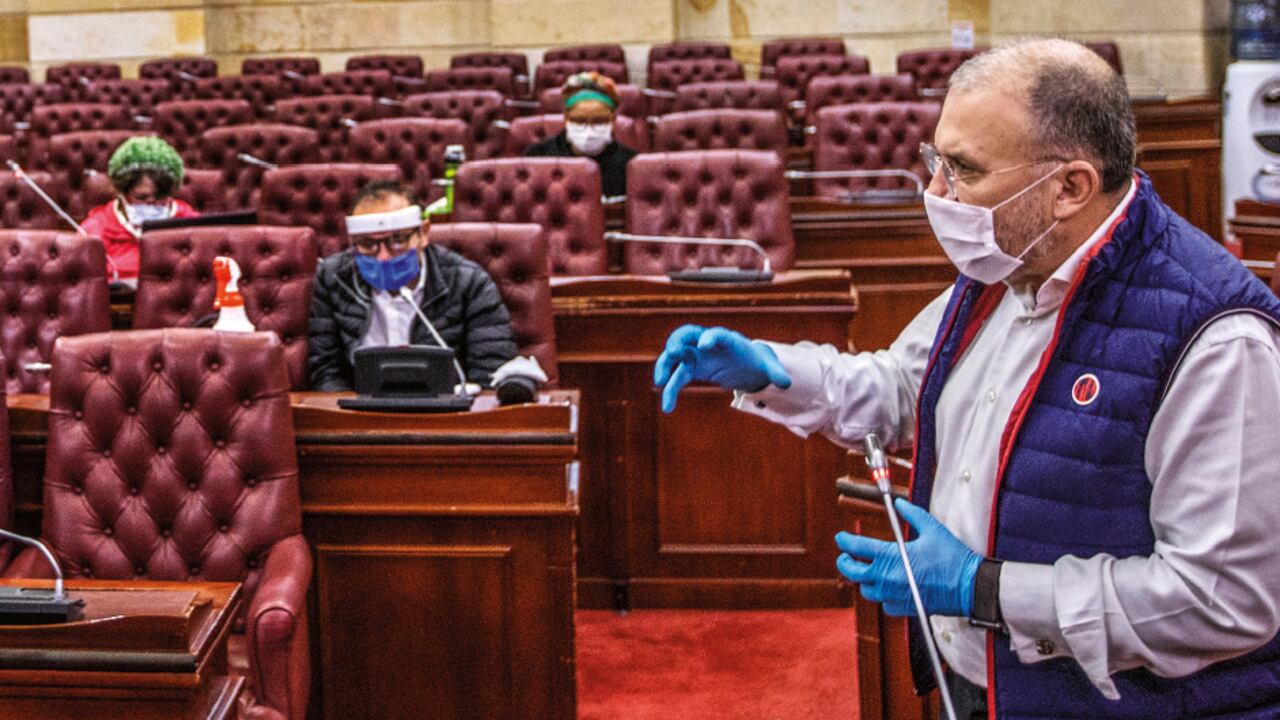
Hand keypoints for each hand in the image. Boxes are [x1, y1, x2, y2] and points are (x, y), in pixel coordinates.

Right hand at [653, 324, 791, 412]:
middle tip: (671, 352)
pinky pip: (675, 377)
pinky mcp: (691, 369)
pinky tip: (667, 406)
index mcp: (727, 340)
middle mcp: (707, 343)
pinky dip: (670, 389)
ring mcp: (696, 355)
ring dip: (665, 366)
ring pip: (675, 356)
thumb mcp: (767, 367)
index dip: (711, 336)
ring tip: (659, 382)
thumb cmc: (755, 361)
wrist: (744, 363)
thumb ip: (775, 373)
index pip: (717, 334)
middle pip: (687, 335)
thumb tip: (787, 383)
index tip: (705, 343)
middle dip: (678, 341)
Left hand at [835, 499, 981, 616]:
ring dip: (863, 579)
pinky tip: (887, 587)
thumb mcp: (932, 528)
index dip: (845, 541)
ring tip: (866, 571)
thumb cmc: (953, 559)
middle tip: (846, 556)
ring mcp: (894, 595)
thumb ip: (912, 514)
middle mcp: (888, 578)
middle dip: (844, 562)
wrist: (970, 587)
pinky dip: (882, 595)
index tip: (841, 537)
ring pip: (866, 590)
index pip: (857, 548)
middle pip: (852, 573)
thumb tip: (899, 504)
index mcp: (891, 557)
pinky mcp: (904, 608)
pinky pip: (884, 603)